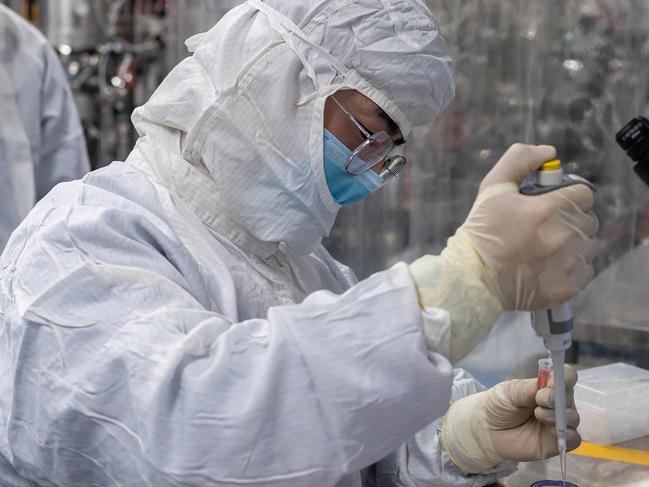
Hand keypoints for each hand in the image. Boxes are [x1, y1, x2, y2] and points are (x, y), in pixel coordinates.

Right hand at [409, 144, 598, 361]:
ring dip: (575, 242)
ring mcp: (566, 265)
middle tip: (547, 225)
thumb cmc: (481, 231)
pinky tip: (552, 265)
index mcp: (546, 210)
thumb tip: (548, 152)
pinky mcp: (568, 287)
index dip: (569, 195)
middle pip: (588, 219)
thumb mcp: (492, 187)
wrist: (473, 277)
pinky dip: (574, 266)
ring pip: (590, 244)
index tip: (555, 202)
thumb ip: (519, 159)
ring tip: (550, 247)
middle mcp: (561, 237)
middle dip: (571, 218)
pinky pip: (586, 270)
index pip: (583, 194)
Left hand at [441, 365, 580, 473]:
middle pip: (570, 397)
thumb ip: (526, 389)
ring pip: (573, 417)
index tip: (551, 382)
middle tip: (540, 399)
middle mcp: (557, 403)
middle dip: (557, 398)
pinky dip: (567, 435)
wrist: (487, 430)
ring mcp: (558, 423)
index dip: (564, 377)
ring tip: (538, 414)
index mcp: (548, 387)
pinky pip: (573, 439)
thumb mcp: (508, 392)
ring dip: (559, 415)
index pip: (566, 376)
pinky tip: (552, 431)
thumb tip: (544, 386)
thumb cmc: (499, 405)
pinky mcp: (557, 442)